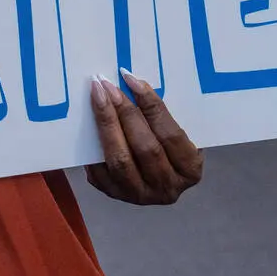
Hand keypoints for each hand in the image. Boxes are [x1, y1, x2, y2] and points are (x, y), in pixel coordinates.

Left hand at [85, 71, 203, 204]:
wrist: (152, 175)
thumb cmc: (166, 144)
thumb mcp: (174, 131)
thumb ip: (161, 116)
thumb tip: (133, 83)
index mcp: (190, 170)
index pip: (171, 135)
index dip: (152, 106)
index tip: (131, 80)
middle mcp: (167, 188)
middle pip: (145, 147)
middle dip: (125, 112)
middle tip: (108, 86)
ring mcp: (139, 195)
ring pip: (120, 159)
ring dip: (107, 124)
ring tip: (97, 97)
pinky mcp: (114, 194)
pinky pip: (100, 169)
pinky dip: (94, 144)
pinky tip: (87, 121)